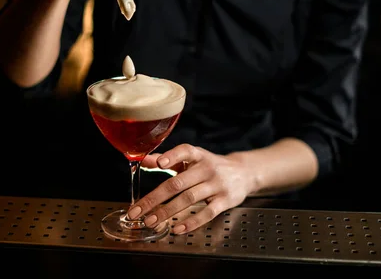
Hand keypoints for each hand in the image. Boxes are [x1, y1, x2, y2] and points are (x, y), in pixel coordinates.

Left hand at [128, 144, 252, 234]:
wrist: (243, 172)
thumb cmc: (211, 166)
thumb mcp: (192, 159)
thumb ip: (168, 160)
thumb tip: (143, 160)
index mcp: (198, 155)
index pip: (185, 152)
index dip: (172, 156)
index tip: (159, 164)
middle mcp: (207, 168)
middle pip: (178, 183)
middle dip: (155, 198)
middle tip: (137, 210)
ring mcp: (217, 185)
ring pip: (189, 199)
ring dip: (167, 211)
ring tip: (150, 221)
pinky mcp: (225, 200)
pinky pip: (207, 213)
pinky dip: (191, 222)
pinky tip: (177, 228)